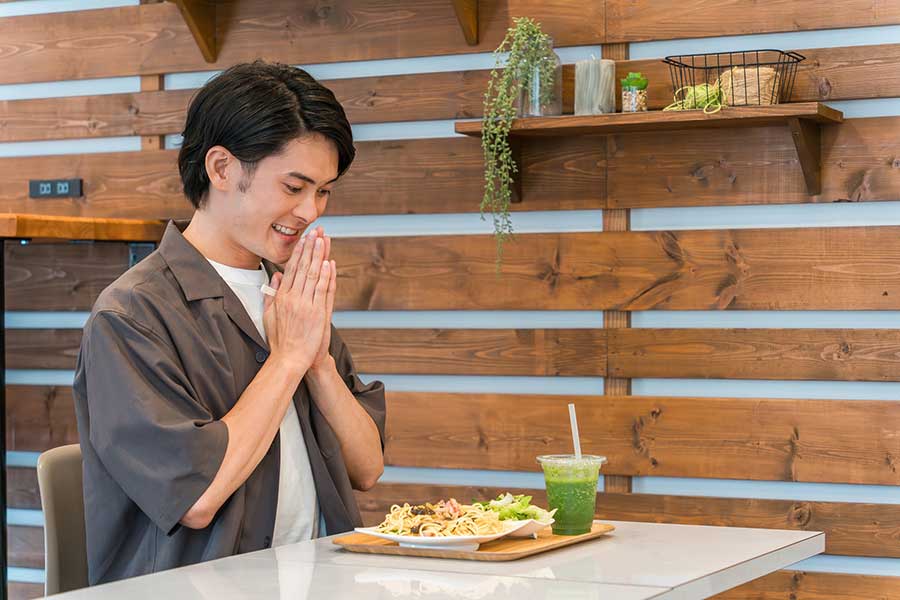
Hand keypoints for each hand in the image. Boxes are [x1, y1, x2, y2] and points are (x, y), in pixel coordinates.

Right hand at [262, 230, 333, 378]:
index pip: (290, 269)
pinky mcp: (317, 314)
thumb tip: (275, 276)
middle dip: (309, 247)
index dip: (298, 252)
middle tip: (315, 231)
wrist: (289, 359)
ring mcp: (305, 305)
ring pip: (313, 274)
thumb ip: (271, 294)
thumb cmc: (280, 340)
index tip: (303, 239)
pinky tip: (329, 262)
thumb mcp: (269, 314)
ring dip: (319, 255)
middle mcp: (292, 298)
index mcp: (281, 297)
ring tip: (323, 239)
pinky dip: (326, 275)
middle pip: (302, 267)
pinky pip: (322, 290)